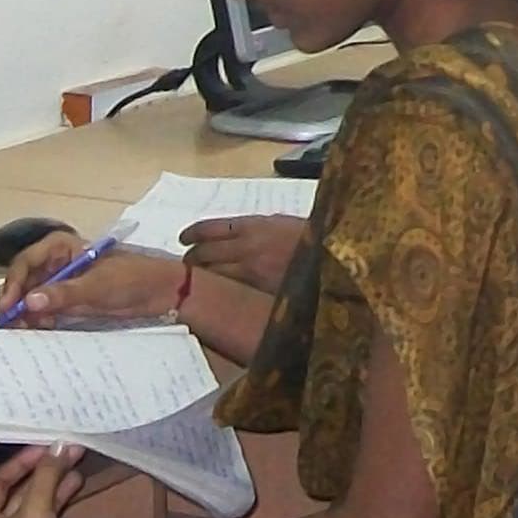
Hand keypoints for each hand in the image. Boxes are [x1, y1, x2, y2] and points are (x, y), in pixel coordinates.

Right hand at [0, 233, 181, 327]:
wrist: (162, 294)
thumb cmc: (133, 279)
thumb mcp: (98, 286)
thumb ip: (64, 294)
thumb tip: (30, 301)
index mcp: (61, 247)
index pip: (25, 263)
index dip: (13, 284)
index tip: (8, 306)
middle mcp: (56, 263)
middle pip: (23, 282)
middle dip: (15, 303)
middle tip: (10, 326)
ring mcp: (61, 284)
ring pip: (30, 299)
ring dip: (24, 316)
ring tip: (23, 332)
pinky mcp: (68, 303)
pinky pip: (44, 312)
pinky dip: (38, 323)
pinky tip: (38, 333)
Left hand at [0, 445, 86, 517]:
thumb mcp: (36, 507)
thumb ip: (47, 475)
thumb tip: (62, 444)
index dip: (21, 462)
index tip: (46, 447)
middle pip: (19, 492)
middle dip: (44, 471)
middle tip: (69, 451)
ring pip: (37, 504)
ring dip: (56, 483)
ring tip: (78, 465)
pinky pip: (48, 517)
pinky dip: (61, 501)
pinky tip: (77, 486)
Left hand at [178, 215, 306, 293]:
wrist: (333, 256)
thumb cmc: (312, 238)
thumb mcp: (283, 223)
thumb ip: (258, 228)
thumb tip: (237, 235)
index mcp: (253, 225)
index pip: (210, 228)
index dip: (192, 234)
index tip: (183, 239)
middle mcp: (246, 246)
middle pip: (204, 253)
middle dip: (191, 260)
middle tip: (187, 265)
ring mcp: (251, 271)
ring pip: (212, 274)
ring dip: (201, 278)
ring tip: (196, 282)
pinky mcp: (258, 290)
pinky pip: (230, 290)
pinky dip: (220, 291)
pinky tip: (217, 294)